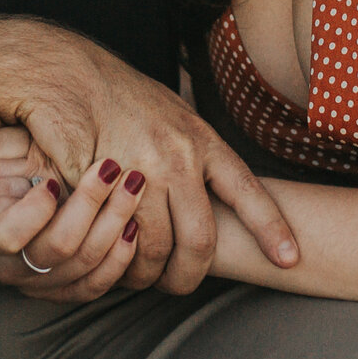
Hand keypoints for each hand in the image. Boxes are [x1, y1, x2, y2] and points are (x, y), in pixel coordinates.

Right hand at [0, 83, 296, 295]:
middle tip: (180, 287)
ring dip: (149, 273)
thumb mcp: (172, 114)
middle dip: (191, 275)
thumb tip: (221, 194)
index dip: (272, 229)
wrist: (65, 71)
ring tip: (143, 277)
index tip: (292, 260)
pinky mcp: (101, 182)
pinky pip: (115, 235)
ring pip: (156, 245)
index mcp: (200, 138)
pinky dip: (115, 256)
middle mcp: (177, 155)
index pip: (247, 191)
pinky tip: (114, 259)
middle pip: (200, 238)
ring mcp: (138, 169)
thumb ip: (196, 152)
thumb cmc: (120, 97)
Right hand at [0, 134, 148, 302]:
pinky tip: (134, 224)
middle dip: (89, 204)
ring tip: (132, 182)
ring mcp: (40, 282)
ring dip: (114, 220)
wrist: (39, 181)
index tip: (53, 181)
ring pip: (82, 263)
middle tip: (111, 167)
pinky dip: (120, 256)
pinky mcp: (68, 290)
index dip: (32, 212)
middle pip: (56, 247)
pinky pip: (96, 285)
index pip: (6, 236)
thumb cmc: (16, 155)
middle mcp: (10, 264)